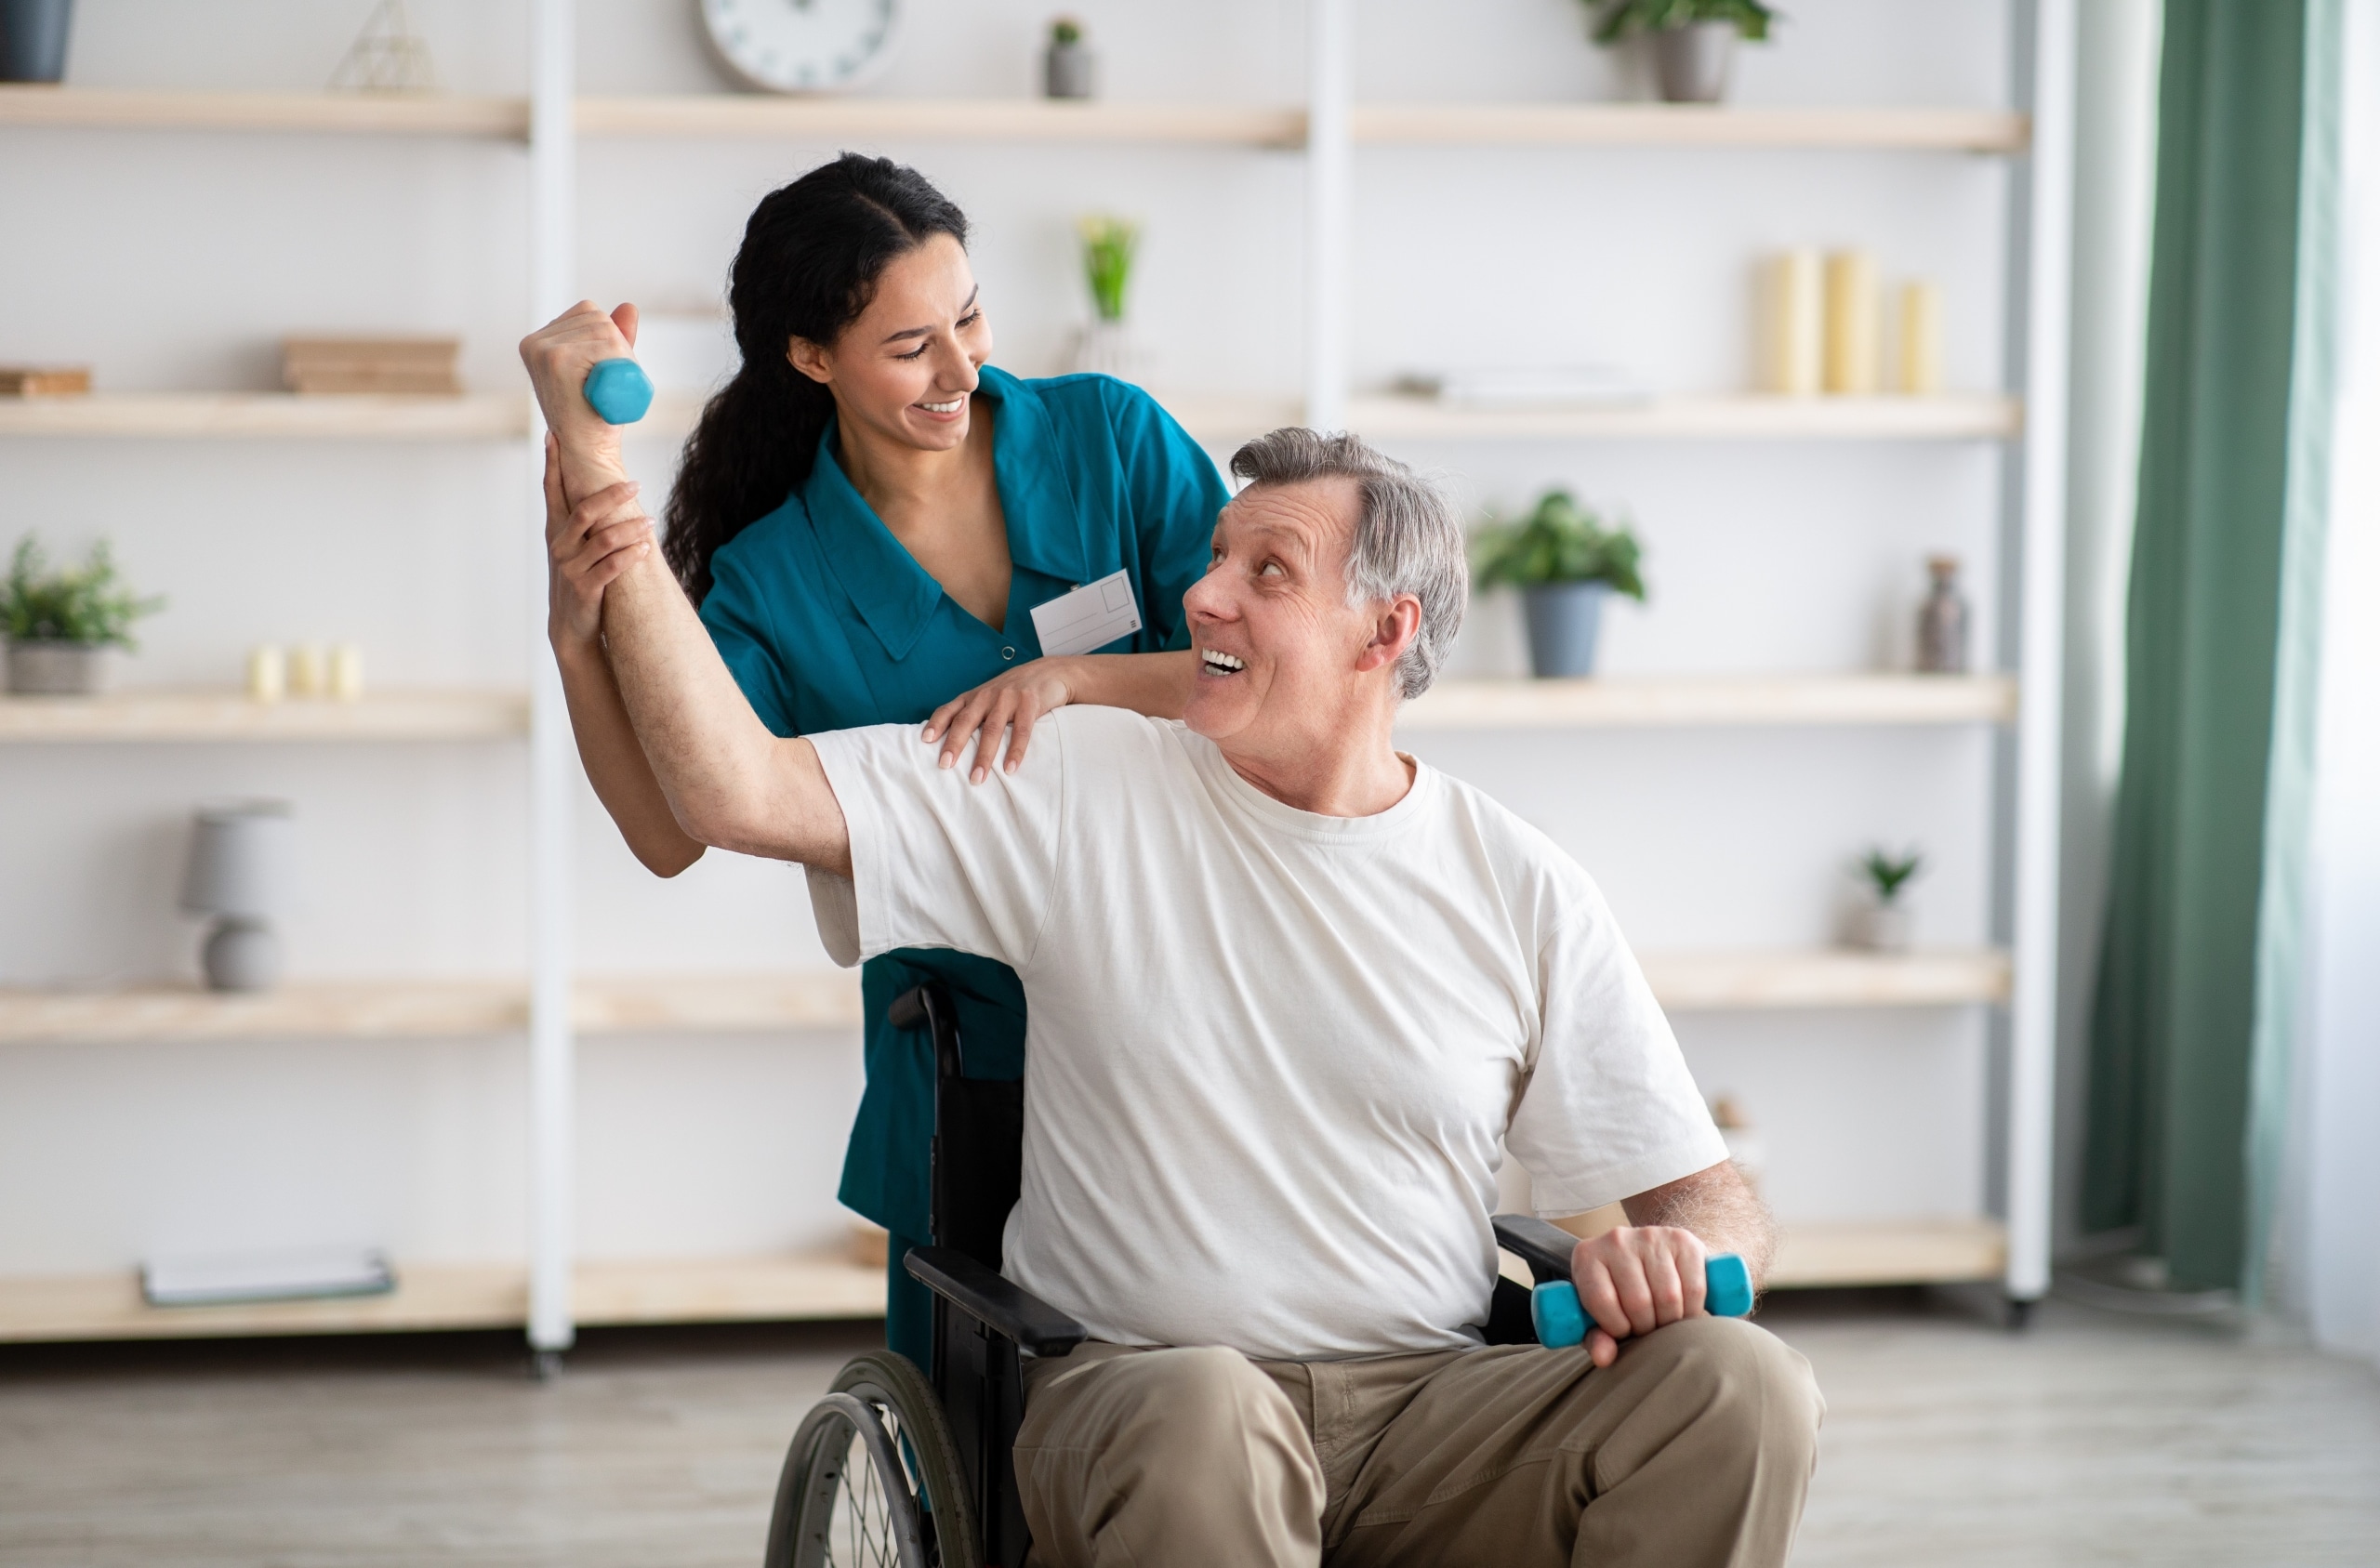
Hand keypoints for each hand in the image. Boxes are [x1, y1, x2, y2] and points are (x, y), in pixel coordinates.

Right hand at [519, 300, 639, 495]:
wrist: (588, 450)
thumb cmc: (597, 412)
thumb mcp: (606, 367)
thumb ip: (615, 336)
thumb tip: (629, 306)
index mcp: (540, 340)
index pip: (589, 312)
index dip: (609, 339)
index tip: (601, 371)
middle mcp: (536, 341)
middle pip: (598, 318)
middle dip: (616, 348)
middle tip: (605, 384)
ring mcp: (543, 348)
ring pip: (605, 330)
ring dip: (619, 358)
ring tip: (603, 388)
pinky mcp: (556, 358)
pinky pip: (607, 344)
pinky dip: (618, 363)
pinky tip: (601, 387)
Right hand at [543, 433, 653, 651]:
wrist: (571, 625)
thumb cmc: (578, 579)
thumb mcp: (573, 548)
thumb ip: (581, 522)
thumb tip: (600, 489)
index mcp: (554, 531)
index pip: (551, 490)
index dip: (552, 463)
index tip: (554, 435)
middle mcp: (559, 546)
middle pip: (585, 510)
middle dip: (611, 495)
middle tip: (637, 485)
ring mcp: (571, 568)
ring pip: (604, 540)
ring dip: (631, 529)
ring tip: (650, 523)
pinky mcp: (586, 589)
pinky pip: (613, 567)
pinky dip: (631, 556)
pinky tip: (645, 548)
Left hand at [921, 657, 1081, 782]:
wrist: (1049, 672)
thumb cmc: (1013, 690)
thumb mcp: (989, 697)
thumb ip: (972, 713)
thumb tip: (949, 743)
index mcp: (974, 696)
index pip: (949, 710)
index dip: (936, 724)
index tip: (925, 741)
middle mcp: (987, 696)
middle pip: (966, 721)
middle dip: (954, 744)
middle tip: (944, 765)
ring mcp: (1008, 698)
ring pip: (992, 730)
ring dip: (984, 756)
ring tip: (977, 778)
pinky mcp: (1029, 703)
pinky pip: (1022, 731)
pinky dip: (1015, 751)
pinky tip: (1010, 768)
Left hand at [1570, 1224, 1709, 1368]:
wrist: (1652, 1254)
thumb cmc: (1620, 1293)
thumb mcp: (1599, 1315)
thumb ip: (1596, 1339)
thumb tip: (1604, 1358)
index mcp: (1587, 1257)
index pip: (1601, 1300)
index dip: (1616, 1327)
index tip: (1624, 1332)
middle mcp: (1616, 1239)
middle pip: (1638, 1301)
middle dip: (1647, 1328)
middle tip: (1649, 1329)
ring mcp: (1650, 1236)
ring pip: (1668, 1296)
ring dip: (1671, 1322)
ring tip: (1665, 1322)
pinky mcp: (1682, 1240)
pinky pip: (1694, 1287)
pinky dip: (1693, 1310)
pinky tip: (1684, 1312)